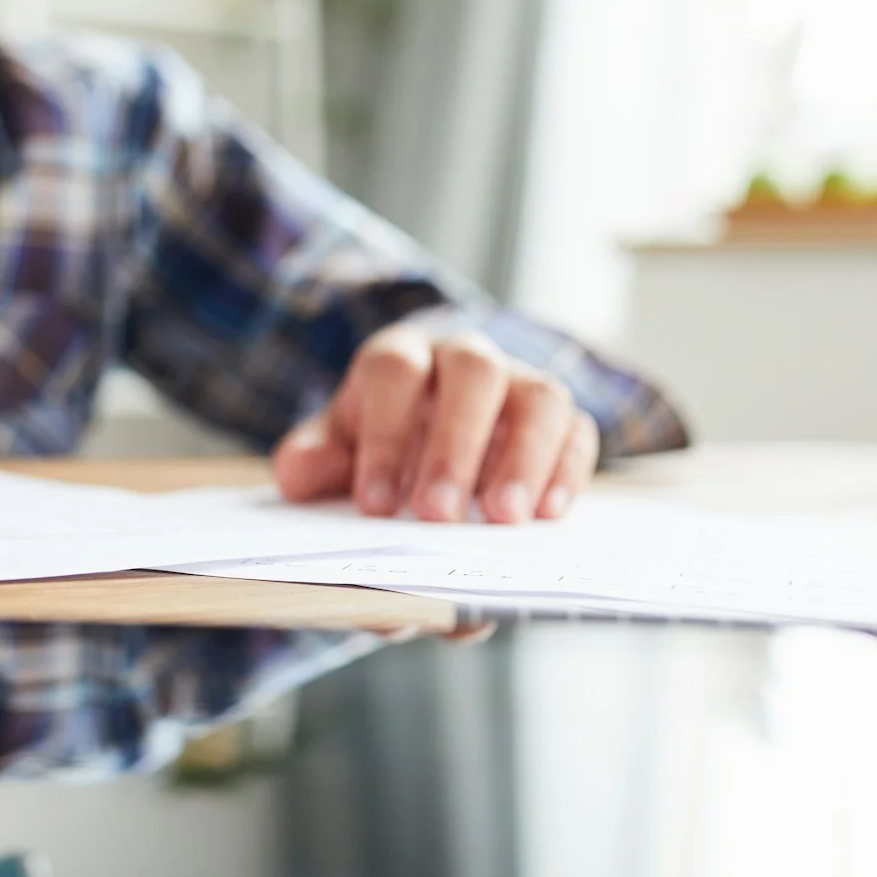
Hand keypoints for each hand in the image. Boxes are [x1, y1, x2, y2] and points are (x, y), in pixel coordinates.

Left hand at [271, 324, 597, 522]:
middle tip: (437, 515)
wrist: (424, 433)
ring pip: (540, 395)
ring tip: (504, 518)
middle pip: (474, 372)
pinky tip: (548, 515)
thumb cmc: (374, 441)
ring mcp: (519, 384)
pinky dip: (567, 470)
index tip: (374, 504)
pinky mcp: (560, 420)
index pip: (394, 372)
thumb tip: (298, 475)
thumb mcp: (333, 449)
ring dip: (524, 457)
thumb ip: (311, 462)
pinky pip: (578, 430)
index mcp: (399, 358)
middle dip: (455, 445)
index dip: (384, 435)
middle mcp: (465, 358)